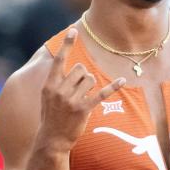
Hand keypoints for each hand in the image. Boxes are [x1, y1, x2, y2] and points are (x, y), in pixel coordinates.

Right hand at [37, 29, 125, 152]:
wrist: (52, 139)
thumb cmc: (50, 116)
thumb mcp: (47, 97)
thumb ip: (56, 81)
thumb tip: (66, 64)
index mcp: (50, 85)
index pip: (59, 60)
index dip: (67, 45)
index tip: (73, 30)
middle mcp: (60, 90)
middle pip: (80, 69)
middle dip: (83, 75)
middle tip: (80, 88)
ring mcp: (71, 100)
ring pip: (90, 79)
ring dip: (91, 85)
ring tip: (84, 96)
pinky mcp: (83, 109)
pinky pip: (101, 93)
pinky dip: (113, 86)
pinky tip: (123, 81)